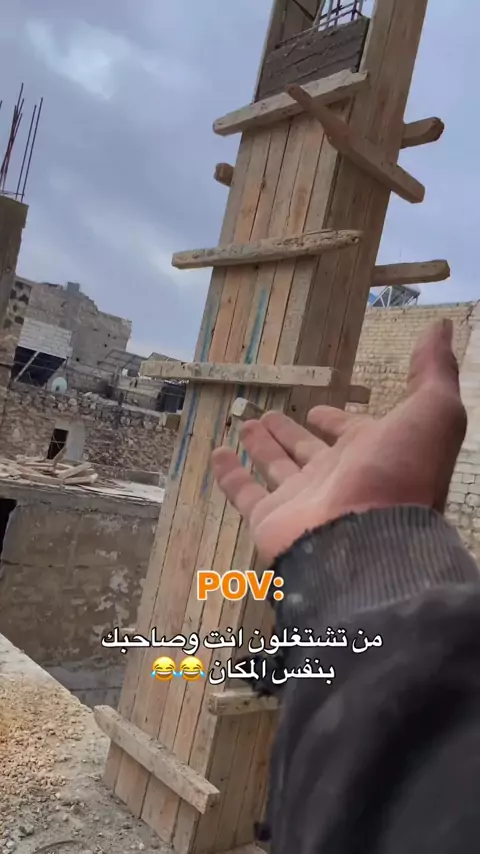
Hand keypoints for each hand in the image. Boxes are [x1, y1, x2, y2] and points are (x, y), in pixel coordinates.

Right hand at [211, 320, 466, 564]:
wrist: (370, 541)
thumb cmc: (401, 474)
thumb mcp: (433, 412)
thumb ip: (433, 371)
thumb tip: (440, 327)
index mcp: (372, 453)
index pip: (350, 433)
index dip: (336, 421)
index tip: (319, 412)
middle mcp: (336, 477)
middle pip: (308, 451)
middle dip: (291, 433)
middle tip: (270, 415)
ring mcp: (302, 500)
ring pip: (277, 468)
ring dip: (263, 446)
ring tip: (247, 423)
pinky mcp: (270, 517)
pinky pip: (244, 493)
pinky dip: (230, 475)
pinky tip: (217, 452)